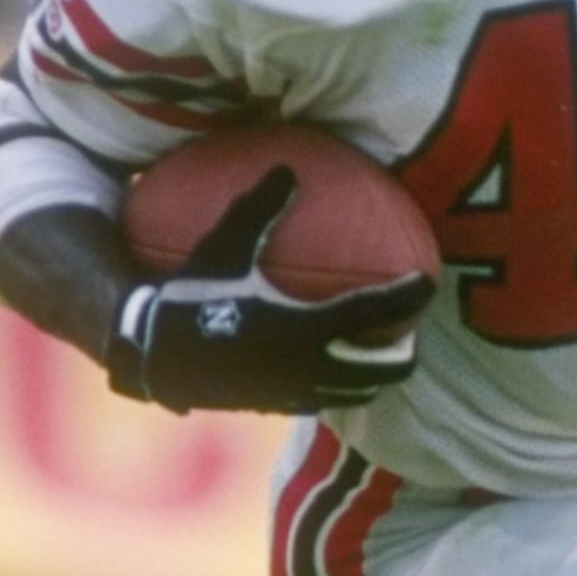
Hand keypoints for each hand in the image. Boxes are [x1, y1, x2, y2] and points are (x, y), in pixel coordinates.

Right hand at [104, 163, 435, 414]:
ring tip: (381, 358)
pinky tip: (330, 374)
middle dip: (403, 356)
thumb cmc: (187, 292)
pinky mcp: (271, 406)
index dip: (408, 297)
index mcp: (303, 325)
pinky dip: (335, 390)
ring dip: (372, 378)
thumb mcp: (224, 244)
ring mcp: (290, 392)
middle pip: (378, 369)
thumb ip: (260, 207)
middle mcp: (305, 365)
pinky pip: (317, 402)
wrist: (148, 351)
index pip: (374, 311)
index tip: (428, 283)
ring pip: (351, 393)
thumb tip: (288, 169)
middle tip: (411, 336)